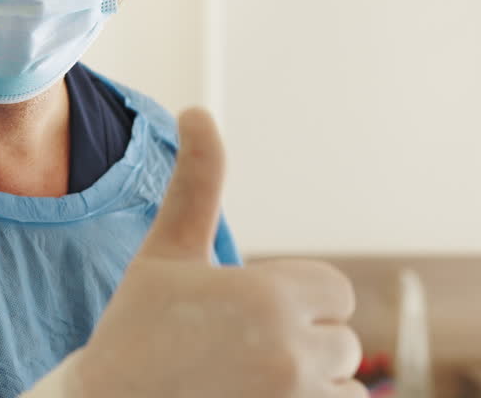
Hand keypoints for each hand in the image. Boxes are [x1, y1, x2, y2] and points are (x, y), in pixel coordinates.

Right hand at [71, 108, 365, 397]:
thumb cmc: (136, 330)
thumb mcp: (166, 253)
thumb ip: (196, 183)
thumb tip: (197, 110)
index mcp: (267, 297)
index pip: (337, 291)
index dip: (301, 301)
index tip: (254, 315)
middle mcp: (290, 353)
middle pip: (343, 344)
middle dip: (304, 347)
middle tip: (240, 356)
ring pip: (344, 389)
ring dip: (310, 388)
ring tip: (247, 385)